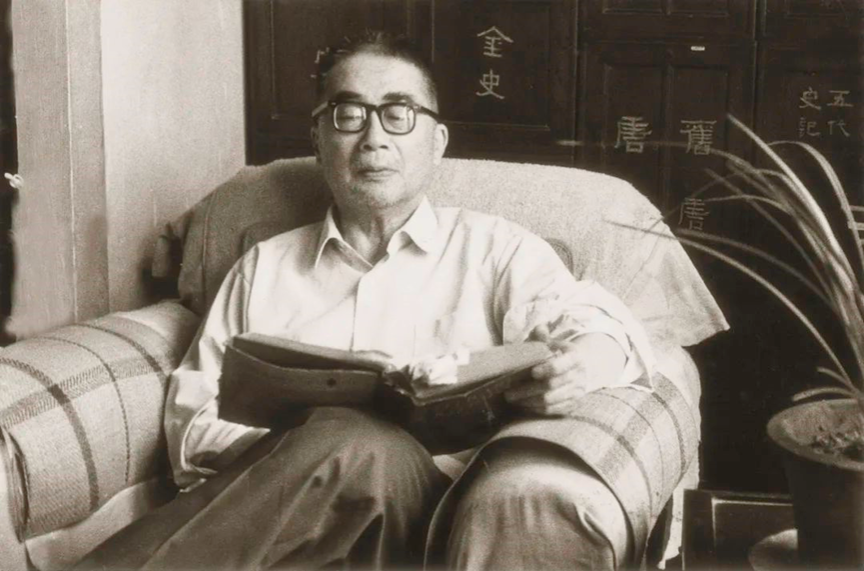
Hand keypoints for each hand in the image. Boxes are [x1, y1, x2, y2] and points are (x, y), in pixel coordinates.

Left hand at [504, 326, 625, 416]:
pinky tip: (522, 405)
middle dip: (527, 390)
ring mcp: (576, 392)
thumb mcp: (551, 342)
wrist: (578, 368)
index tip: (532, 372)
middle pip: (551, 386)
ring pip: (550, 401)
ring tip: (512, 399)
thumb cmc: (558, 353)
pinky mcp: (572, 405)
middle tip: (508, 392)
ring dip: (528, 401)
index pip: (561, 365)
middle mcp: (579, 376)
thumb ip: (543, 335)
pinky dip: (536, 409)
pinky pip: (552, 411)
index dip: (547, 369)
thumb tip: (540, 328)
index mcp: (574, 357)